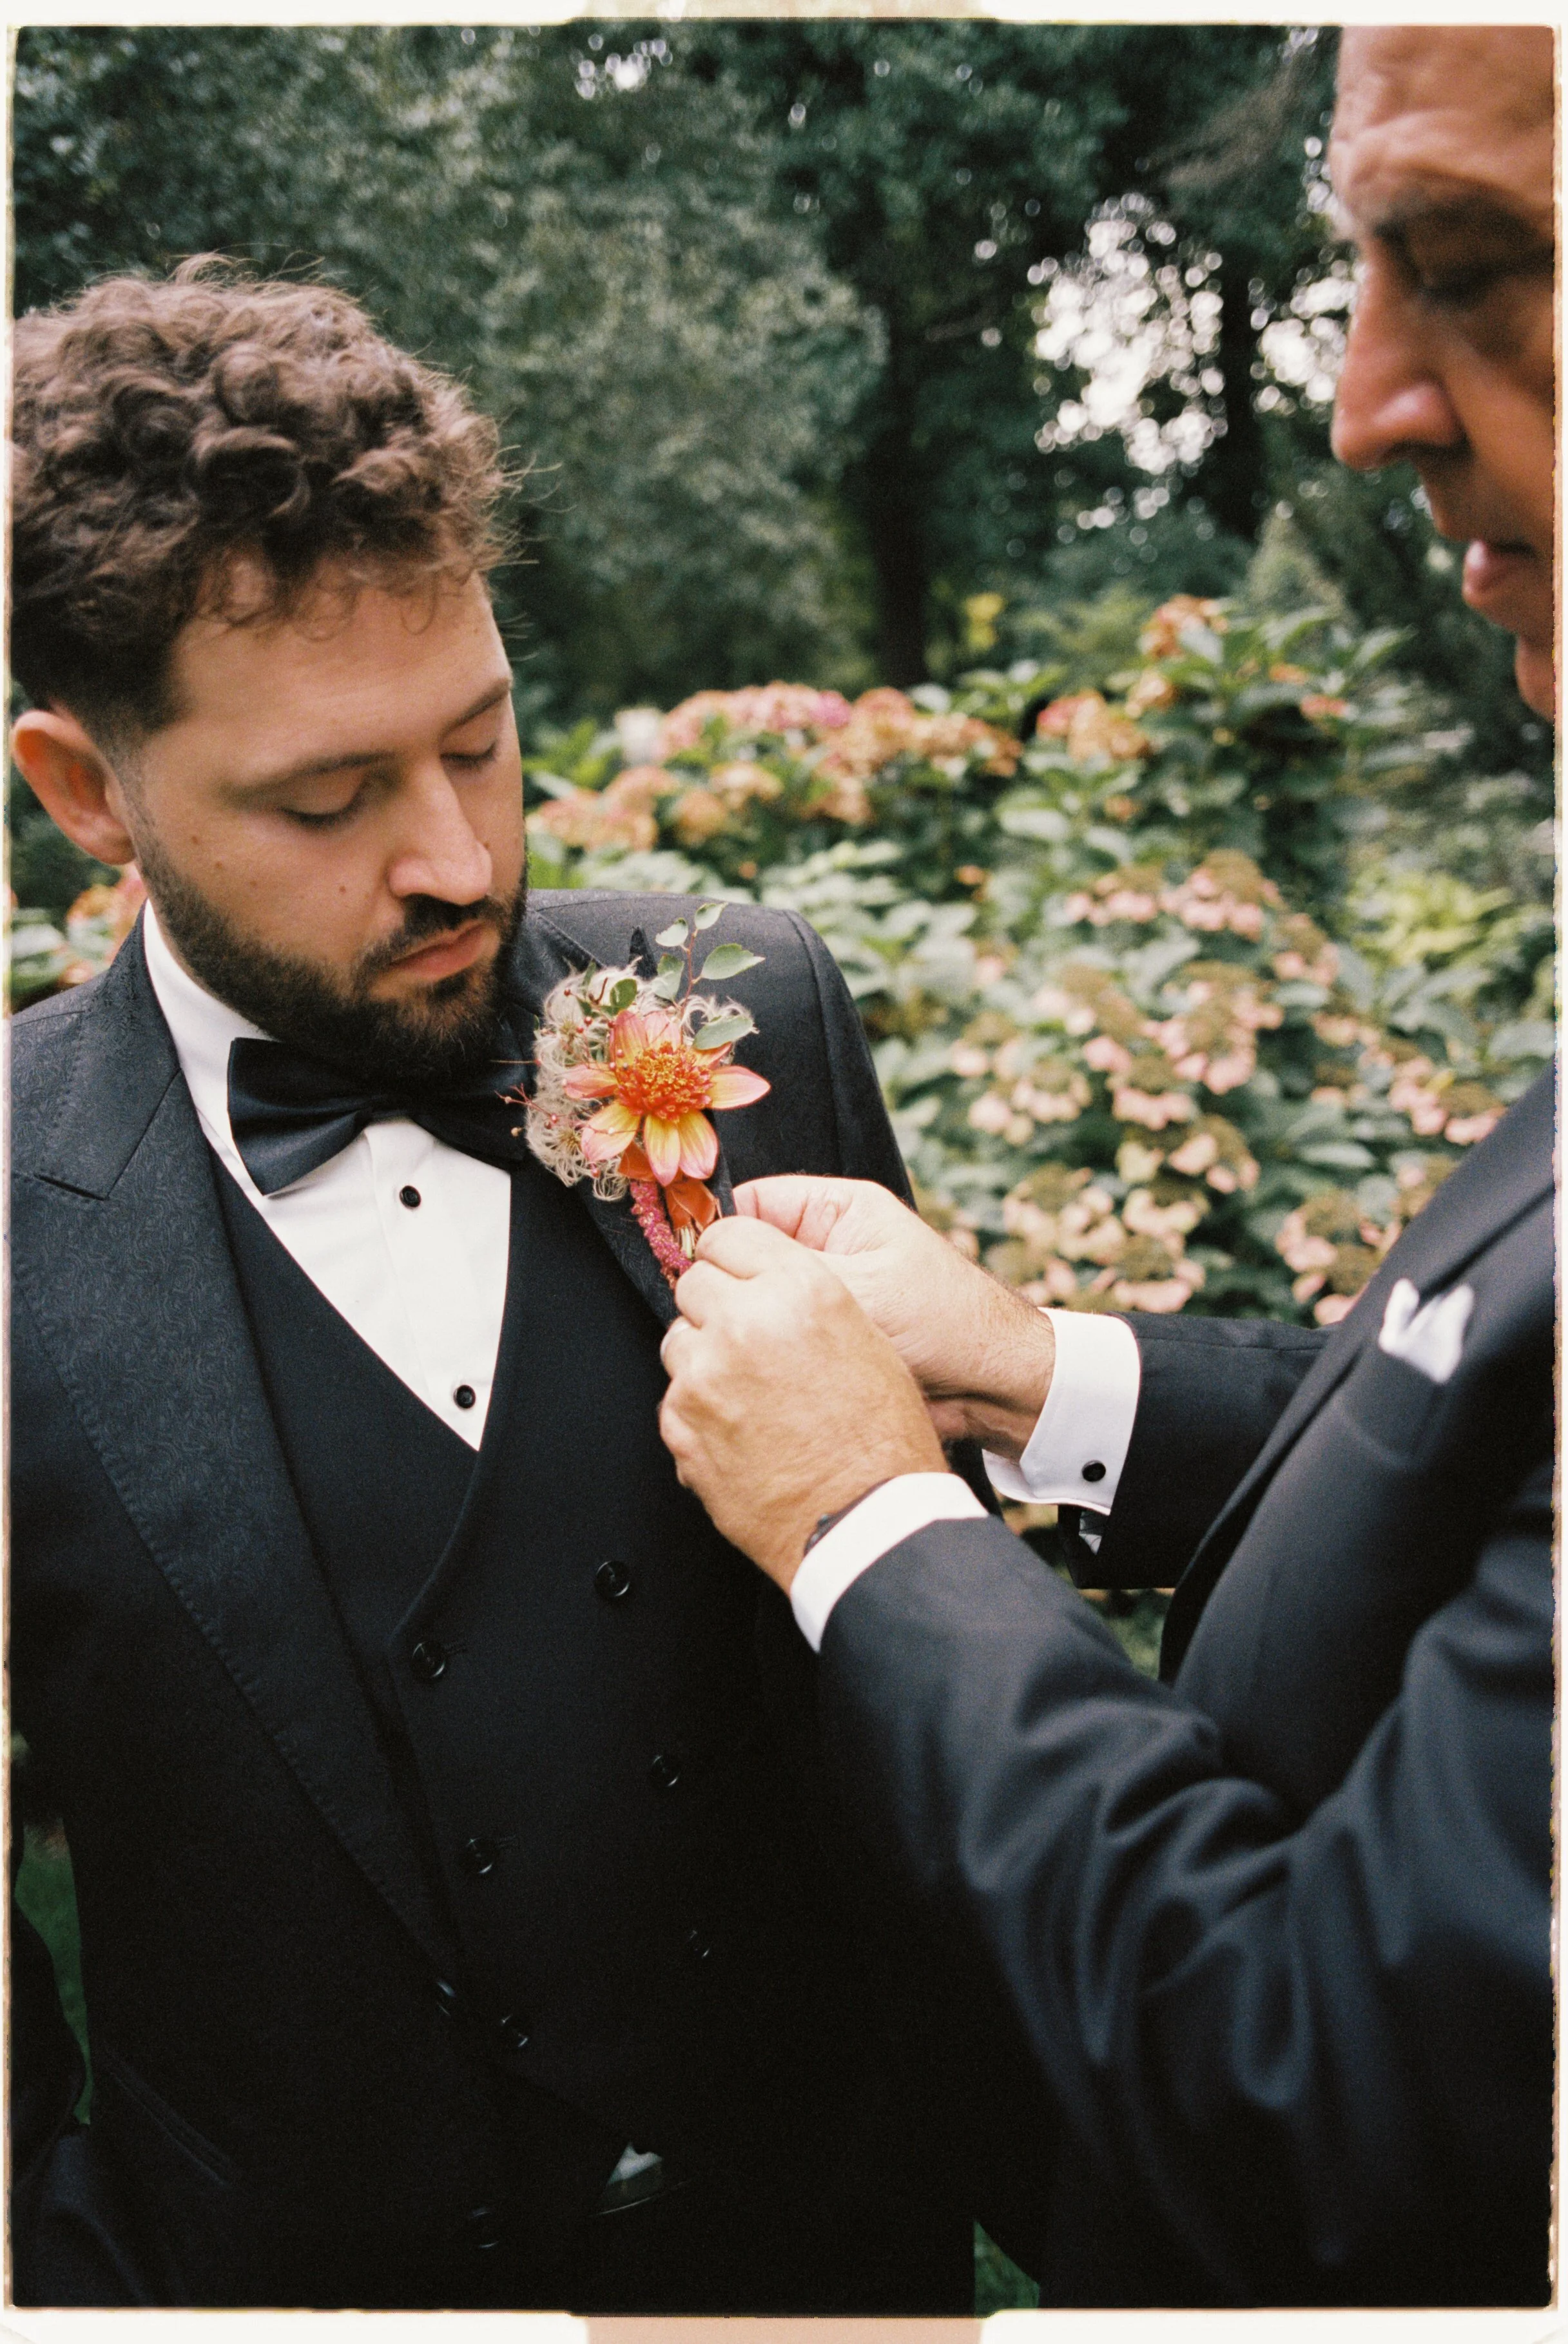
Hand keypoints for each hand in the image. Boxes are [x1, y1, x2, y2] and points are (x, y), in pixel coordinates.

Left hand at [659, 1218, 945, 1590]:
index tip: (734, 1272)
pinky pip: (673, 1397)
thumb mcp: (866, 1340)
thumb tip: (762, 1284)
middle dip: (716, 1307)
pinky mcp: (681, 1423)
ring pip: (678, 1341)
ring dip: (704, 1359)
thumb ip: (804, 1299)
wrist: (866, 1521)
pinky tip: (740, 1432)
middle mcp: (745, 1322)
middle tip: (747, 1341)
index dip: (732, 1257)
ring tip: (751, 1396)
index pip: (729, 1235)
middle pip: (694, 1284)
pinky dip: (698, 1411)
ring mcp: (705, 1374)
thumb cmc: (881, 1440)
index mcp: (800, 1288)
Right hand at [733, 1175, 1054, 1456]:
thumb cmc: (945, 1322)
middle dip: (725, 1288)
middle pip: (744, 1259)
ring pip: (753, 1307)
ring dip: (743, 1330)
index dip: (715, 1237)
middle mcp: (824, 1250)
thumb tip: (707, 1266)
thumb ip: (784, 1271)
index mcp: (835, 1212)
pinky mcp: (821, 1344)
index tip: (687, 1269)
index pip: (749, 1207)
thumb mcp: (860, 1286)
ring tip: (734, 1349)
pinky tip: (750, 1374)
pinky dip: (759, 1361)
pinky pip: (772, 1345)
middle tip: (707, 1318)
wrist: (992, 1387)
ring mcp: (821, 1299)